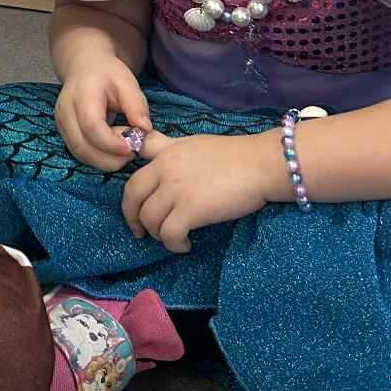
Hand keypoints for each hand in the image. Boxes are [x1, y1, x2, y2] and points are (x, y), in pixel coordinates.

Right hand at [56, 56, 151, 171]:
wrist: (84, 67)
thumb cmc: (107, 75)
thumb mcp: (127, 83)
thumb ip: (136, 106)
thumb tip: (145, 131)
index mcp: (81, 95)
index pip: (91, 126)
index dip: (111, 143)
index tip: (132, 148)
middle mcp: (66, 111)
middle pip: (82, 145)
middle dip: (109, 158)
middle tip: (132, 153)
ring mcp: (61, 124)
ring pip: (79, 154)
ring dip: (104, 161)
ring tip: (124, 152)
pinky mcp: (64, 133)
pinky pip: (79, 153)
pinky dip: (98, 158)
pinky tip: (113, 151)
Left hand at [120, 130, 276, 251]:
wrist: (262, 164)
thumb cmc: (236, 155)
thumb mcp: (194, 145)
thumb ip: (171, 151)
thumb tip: (156, 162)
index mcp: (166, 152)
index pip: (133, 170)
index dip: (129, 192)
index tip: (134, 205)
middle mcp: (165, 168)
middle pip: (132, 196)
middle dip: (132, 217)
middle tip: (141, 232)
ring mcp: (176, 189)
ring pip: (149, 219)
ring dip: (157, 234)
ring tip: (173, 238)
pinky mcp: (191, 209)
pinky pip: (169, 233)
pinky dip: (173, 244)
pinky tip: (185, 245)